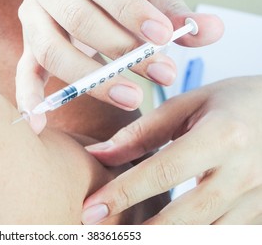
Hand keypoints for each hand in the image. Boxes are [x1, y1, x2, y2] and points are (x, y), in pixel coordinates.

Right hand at [15, 0, 223, 132]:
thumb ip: (173, 9)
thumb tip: (210, 31)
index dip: (131, 12)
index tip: (164, 39)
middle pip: (77, 18)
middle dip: (122, 50)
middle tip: (162, 73)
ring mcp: (32, 17)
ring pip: (52, 50)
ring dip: (91, 79)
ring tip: (131, 97)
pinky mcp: (28, 46)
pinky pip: (24, 72)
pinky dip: (29, 97)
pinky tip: (39, 123)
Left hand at [82, 76, 261, 223]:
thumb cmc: (233, 103)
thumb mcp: (189, 105)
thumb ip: (142, 132)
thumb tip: (98, 154)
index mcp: (223, 136)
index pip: (163, 171)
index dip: (123, 193)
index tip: (90, 210)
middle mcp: (244, 173)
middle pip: (184, 217)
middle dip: (139, 232)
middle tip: (101, 234)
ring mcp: (258, 199)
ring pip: (204, 236)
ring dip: (164, 239)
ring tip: (128, 236)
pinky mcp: (261, 215)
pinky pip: (223, 237)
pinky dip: (192, 237)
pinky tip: (165, 232)